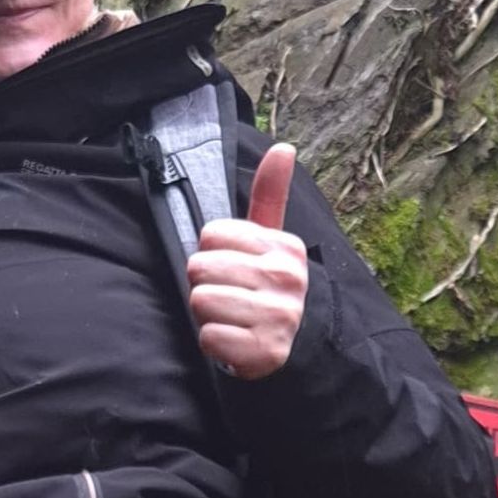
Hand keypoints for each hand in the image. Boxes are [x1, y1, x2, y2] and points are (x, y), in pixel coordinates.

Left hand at [186, 143, 307, 380]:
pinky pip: (208, 337)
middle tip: (231, 298)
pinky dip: (214, 344)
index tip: (234, 270)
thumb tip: (284, 146)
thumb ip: (270, 194)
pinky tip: (235, 342)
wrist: (298, 348)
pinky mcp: (267, 351)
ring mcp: (280, 316)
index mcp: (285, 247)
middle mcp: (287, 278)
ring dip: (208, 316)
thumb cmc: (270, 289)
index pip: (210, 235)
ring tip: (233, 319)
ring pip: (200, 301)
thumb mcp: (272, 241)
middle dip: (206, 286)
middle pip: (199, 268)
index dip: (212, 255)